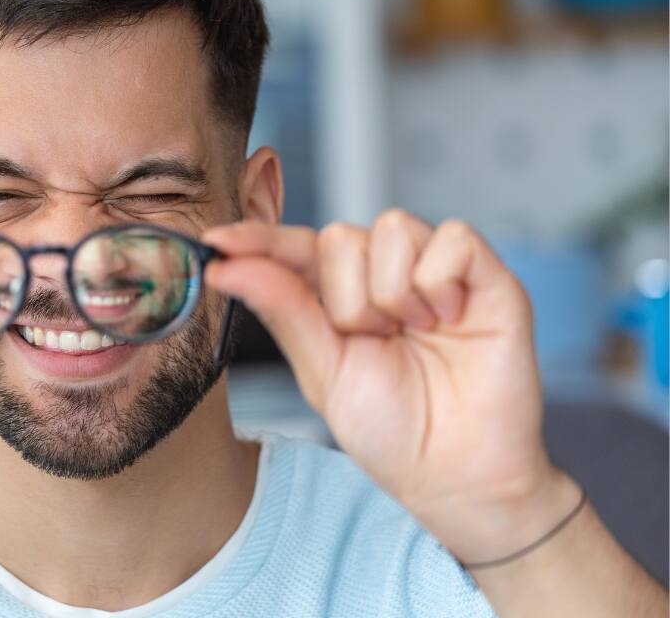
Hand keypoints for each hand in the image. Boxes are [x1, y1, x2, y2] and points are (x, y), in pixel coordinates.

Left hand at [203, 211, 574, 562]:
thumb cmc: (392, 429)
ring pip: (391, 227)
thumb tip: (225, 265)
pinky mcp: (486, 275)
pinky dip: (438, 281)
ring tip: (414, 334)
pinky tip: (448, 319)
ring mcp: (435, 271)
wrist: (456, 475)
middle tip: (375, 341)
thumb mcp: (322, 371)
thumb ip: (282, 309)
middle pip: (340, 235)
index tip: (215, 242)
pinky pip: (452, 237)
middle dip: (346, 298)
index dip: (257, 240)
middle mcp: (384, 274)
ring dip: (391, 292)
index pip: (293, 249)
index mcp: (338, 296)